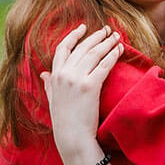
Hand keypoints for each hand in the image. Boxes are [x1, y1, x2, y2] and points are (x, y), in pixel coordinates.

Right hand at [40, 24, 121, 164]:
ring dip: (107, 43)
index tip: (84, 27)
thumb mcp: (53, 99)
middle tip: (108, 29)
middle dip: (96, 36)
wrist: (72, 136)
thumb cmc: (64, 120)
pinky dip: (112, 55)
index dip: (74, 35)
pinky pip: (103, 66)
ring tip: (117, 36)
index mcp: (55, 75)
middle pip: (82, 48)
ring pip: (94, 54)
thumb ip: (49, 84)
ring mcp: (76, 79)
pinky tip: (119, 50)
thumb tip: (44, 74)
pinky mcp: (90, 86)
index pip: (63, 48)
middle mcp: (64, 74)